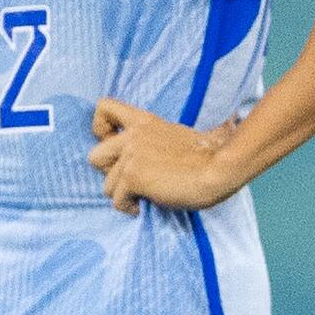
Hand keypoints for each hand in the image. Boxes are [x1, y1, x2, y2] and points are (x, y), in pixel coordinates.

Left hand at [87, 97, 243, 212]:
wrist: (219, 169)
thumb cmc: (209, 157)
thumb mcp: (177, 135)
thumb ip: (155, 139)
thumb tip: (152, 155)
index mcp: (144, 122)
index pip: (104, 107)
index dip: (100, 128)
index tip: (113, 142)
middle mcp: (133, 136)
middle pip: (95, 156)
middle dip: (109, 172)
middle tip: (131, 179)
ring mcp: (131, 156)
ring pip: (107, 185)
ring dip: (123, 194)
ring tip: (142, 197)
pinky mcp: (133, 177)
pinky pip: (116, 200)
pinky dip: (129, 207)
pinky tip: (144, 206)